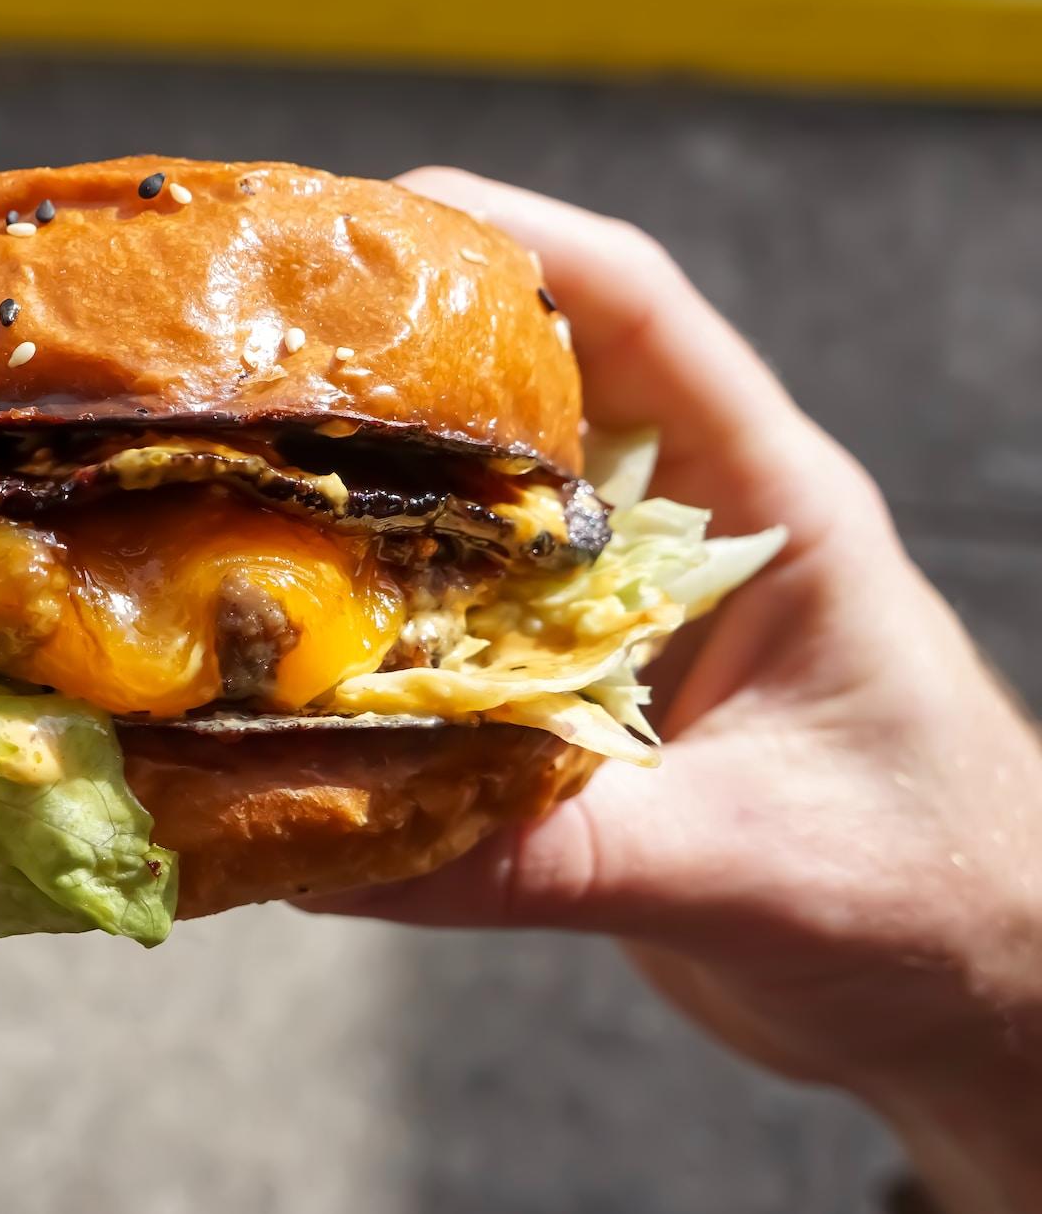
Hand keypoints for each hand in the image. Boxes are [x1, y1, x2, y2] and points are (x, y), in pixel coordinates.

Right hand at [306, 170, 1041, 1213]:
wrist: (974, 995)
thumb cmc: (932, 898)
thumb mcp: (745, 864)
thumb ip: (553, 853)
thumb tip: (342, 844)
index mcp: (770, 509)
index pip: (643, 319)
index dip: (517, 244)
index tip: (381, 218)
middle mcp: (692, 541)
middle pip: (539, 395)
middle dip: (406, 365)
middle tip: (262, 356)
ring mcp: (637, 621)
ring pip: (491, 521)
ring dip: (383, 505)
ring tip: (245, 489)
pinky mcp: (598, 703)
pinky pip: (473, 639)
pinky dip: (392, 636)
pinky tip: (300, 656)